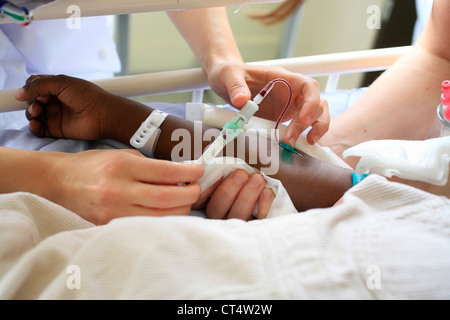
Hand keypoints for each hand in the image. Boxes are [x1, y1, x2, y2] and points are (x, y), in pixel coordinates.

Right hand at [15, 74, 110, 139]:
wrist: (103, 114)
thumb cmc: (87, 95)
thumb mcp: (62, 83)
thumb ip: (39, 85)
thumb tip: (19, 93)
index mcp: (57, 87)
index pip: (35, 85)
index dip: (31, 87)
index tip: (36, 91)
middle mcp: (55, 101)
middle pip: (32, 100)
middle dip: (30, 101)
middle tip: (39, 104)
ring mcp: (55, 116)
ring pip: (33, 115)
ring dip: (30, 113)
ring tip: (36, 113)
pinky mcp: (57, 130)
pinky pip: (39, 129)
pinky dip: (33, 127)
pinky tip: (35, 124)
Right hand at [45, 149, 204, 224]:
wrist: (61, 182)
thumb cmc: (95, 164)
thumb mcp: (123, 154)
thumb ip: (150, 165)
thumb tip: (181, 174)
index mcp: (122, 166)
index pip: (165, 172)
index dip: (188, 173)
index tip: (199, 170)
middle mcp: (118, 190)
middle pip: (166, 198)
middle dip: (190, 194)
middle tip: (197, 188)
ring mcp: (114, 211)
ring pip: (160, 217)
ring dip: (181, 209)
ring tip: (185, 199)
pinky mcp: (110, 226)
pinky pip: (146, 226)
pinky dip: (164, 219)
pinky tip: (170, 211)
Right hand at [192, 170, 274, 219]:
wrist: (271, 195)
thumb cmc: (248, 180)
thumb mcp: (233, 174)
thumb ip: (224, 173)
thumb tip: (222, 166)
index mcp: (210, 205)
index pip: (199, 200)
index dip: (206, 189)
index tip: (218, 174)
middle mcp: (220, 219)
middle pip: (217, 210)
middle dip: (229, 190)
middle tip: (241, 174)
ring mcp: (239, 227)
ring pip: (237, 216)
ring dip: (247, 195)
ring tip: (257, 179)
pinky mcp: (258, 229)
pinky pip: (259, 221)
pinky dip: (264, 206)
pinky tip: (267, 192)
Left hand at [206, 62, 329, 145]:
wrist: (225, 81)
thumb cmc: (229, 73)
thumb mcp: (228, 75)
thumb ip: (235, 86)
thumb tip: (242, 101)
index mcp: (282, 78)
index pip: (308, 86)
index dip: (311, 102)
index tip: (302, 120)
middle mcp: (291, 91)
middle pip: (317, 104)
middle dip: (311, 122)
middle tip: (290, 140)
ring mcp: (290, 105)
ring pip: (315, 116)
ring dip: (314, 130)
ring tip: (299, 145)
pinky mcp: (284, 117)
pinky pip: (301, 127)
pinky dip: (303, 137)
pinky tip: (294, 148)